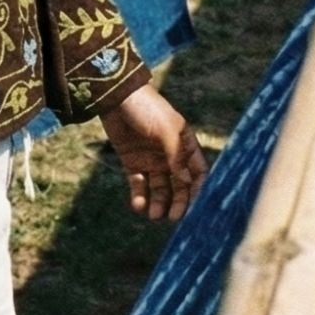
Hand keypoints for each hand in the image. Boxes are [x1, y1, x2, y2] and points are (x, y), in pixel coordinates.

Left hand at [99, 83, 207, 221]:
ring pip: (160, 189)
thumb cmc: (147, 108)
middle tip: (174, 218)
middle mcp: (171, 156)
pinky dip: (140, 197)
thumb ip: (177, 155)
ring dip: (159, 203)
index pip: (198, 173)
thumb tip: (186, 181)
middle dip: (178, 202)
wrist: (115, 97)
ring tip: (154, 215)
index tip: (196, 207)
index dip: (199, 190)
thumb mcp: (166, 129)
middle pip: (180, 186)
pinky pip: (139, 185)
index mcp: (185, 145)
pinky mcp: (132, 163)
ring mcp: (151, 160)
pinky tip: (138, 206)